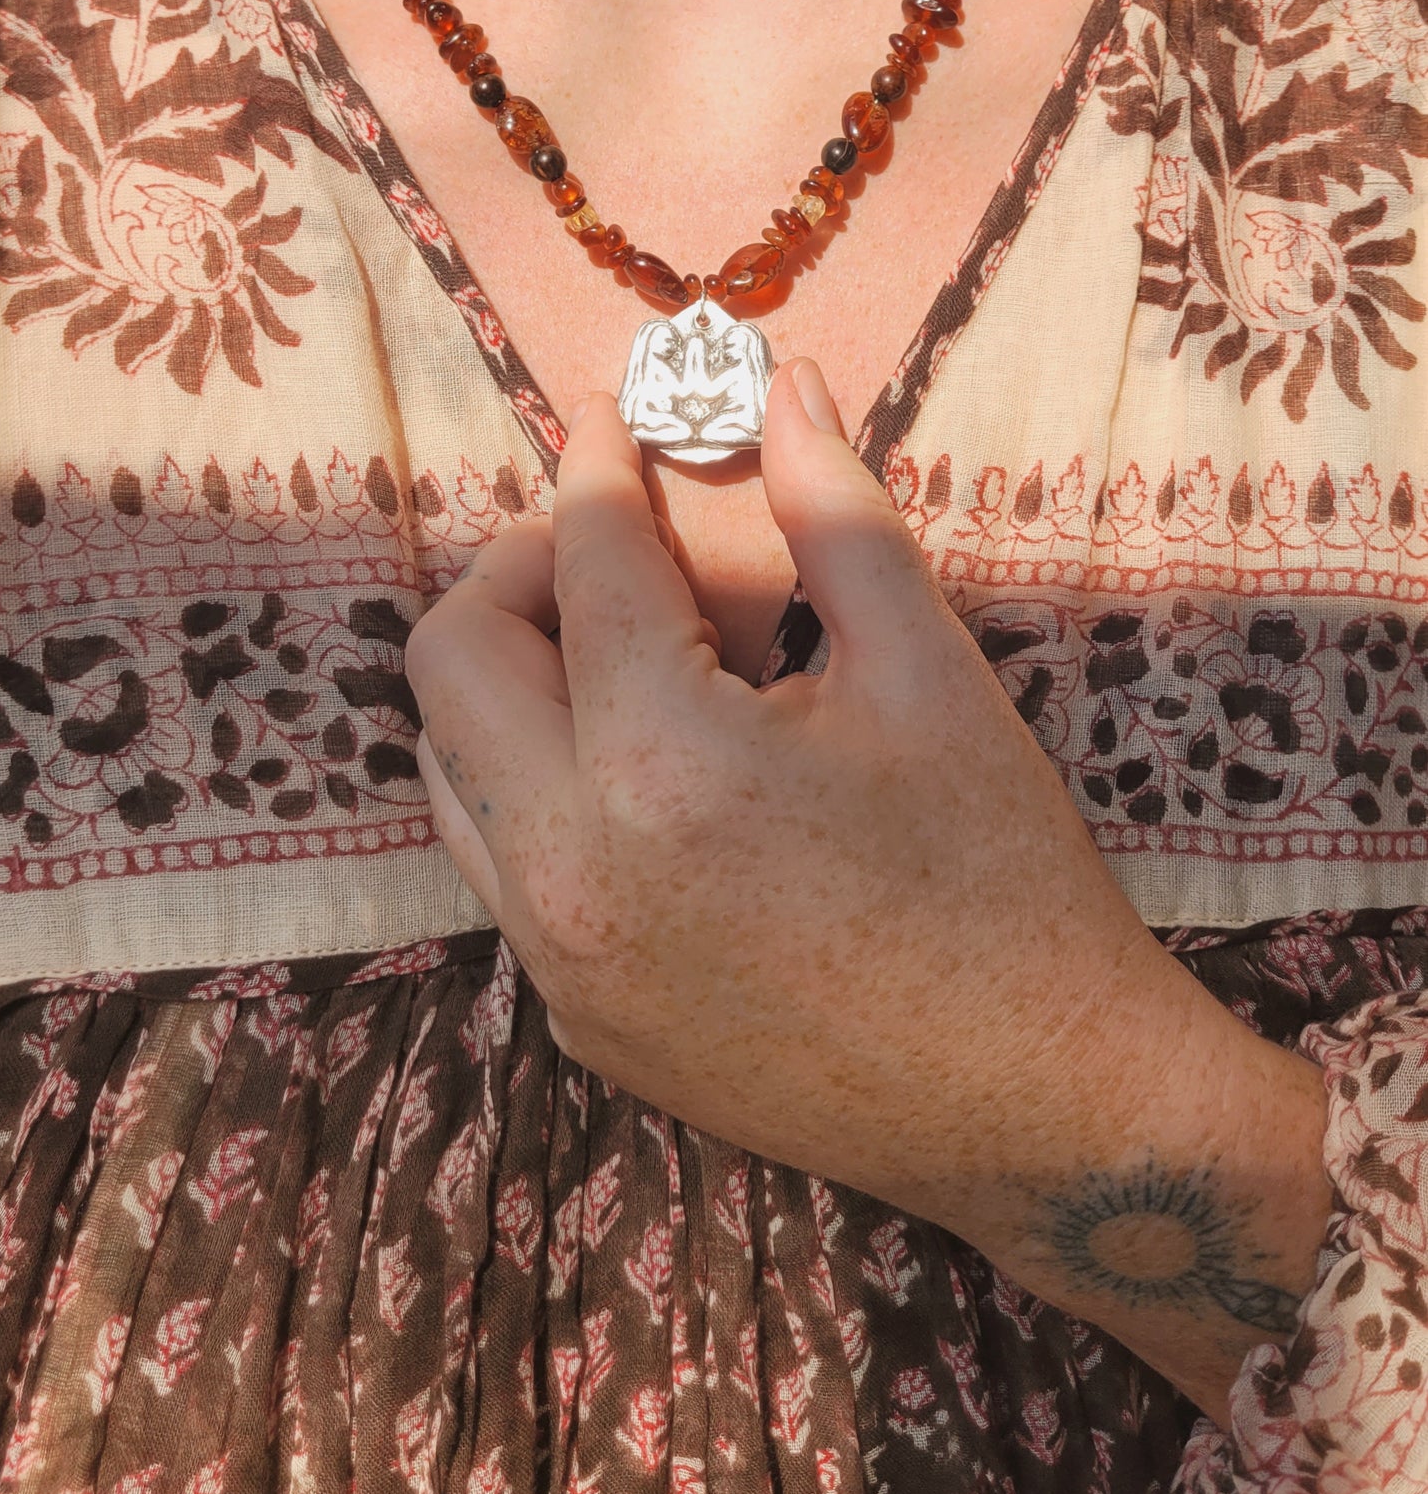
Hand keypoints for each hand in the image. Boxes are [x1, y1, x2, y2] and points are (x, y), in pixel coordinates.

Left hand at [406, 361, 1238, 1229]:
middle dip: (525, 566)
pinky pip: (503, 864)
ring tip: (633, 656)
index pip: (582, 559)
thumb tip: (785, 384)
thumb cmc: (1001, 873)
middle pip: (453, 655)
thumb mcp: (928, 670)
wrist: (1041, 1108)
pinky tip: (655, 779)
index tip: (618, 407)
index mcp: (661, 761)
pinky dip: (543, 785)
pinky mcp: (575, 1019)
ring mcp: (559, 958)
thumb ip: (833, 511)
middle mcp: (569, 865)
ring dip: (516, 681)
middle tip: (623, 547)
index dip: (601, 458)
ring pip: (452, 766)